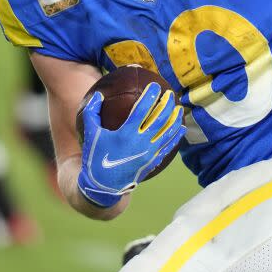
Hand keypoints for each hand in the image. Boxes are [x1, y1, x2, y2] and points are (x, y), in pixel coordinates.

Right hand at [77, 83, 185, 207]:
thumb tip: (98, 94)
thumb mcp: (91, 134)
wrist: (103, 186)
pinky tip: (181, 128)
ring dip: (175, 119)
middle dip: (167, 104)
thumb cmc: (95, 157)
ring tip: (179, 108)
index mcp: (126, 134)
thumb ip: (91, 112)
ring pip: (168, 133)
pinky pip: (168, 147)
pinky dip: (176, 136)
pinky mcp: (153, 162)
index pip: (142, 109)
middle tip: (170, 94)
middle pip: (160, 119)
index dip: (150, 96)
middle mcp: (141, 143)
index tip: (155, 85)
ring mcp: (149, 154)